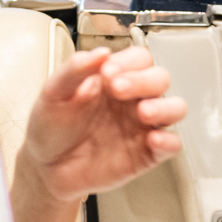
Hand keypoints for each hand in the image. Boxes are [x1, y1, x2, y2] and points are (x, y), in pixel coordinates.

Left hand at [17, 45, 184, 204]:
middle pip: (159, 78)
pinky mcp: (146, 153)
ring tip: (144, 111)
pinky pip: (172, 144)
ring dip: (164, 107)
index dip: (128, 62)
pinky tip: (154, 139)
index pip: (138, 59)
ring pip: (175, 108)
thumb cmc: (51, 128)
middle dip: (143, 81)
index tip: (107, 72)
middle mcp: (132, 99)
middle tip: (118, 88)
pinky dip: (169, 141)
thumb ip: (73, 70)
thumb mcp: (53, 94)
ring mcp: (141, 126)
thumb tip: (99, 53)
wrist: (46, 167)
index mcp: (114, 79)